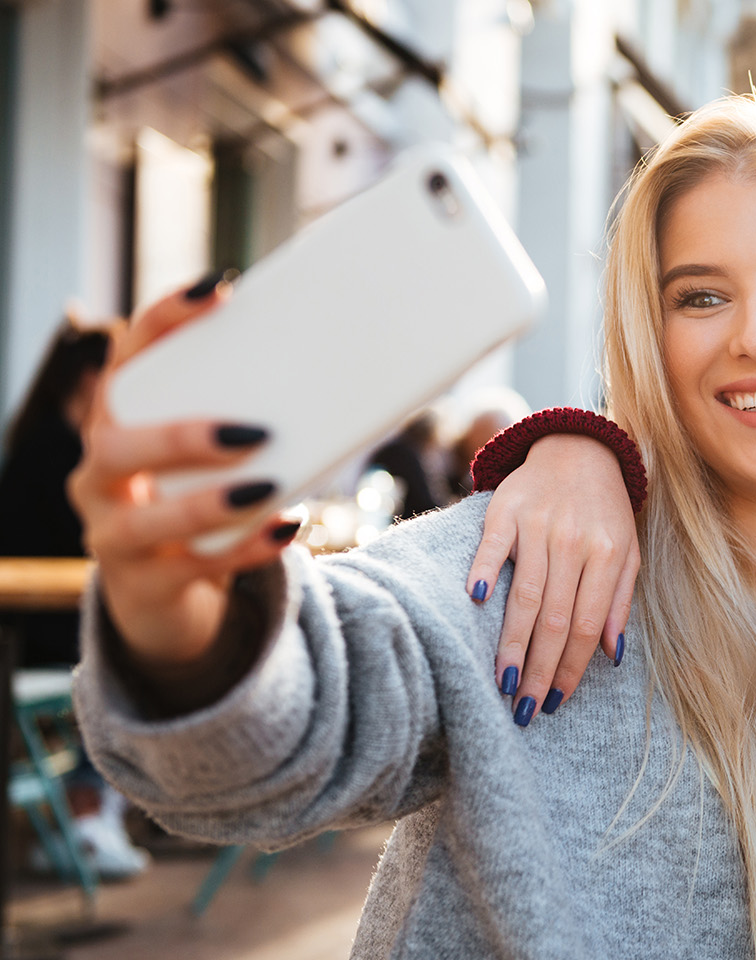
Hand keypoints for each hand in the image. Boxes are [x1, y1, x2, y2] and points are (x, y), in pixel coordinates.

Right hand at [67, 279, 301, 668]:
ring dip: (207, 503)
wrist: (167, 589)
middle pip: (114, 444)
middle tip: (252, 431)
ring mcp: (114, 532)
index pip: (128, 355)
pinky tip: (286, 528)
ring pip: (142, 520)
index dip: (167, 319)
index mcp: (122, 419)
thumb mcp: (221, 451)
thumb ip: (258, 412)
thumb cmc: (207, 494)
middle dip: (179, 436)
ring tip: (268, 485)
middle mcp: (101, 472)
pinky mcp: (143, 584)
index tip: (222, 289)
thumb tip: (359, 366)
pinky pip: (191, 567)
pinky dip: (243, 548)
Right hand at [464, 434, 638, 719]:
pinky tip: (476, 602)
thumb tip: (613, 654)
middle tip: (525, 709)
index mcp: (608, 555)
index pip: (587, 624)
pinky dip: (484, 571)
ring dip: (512, 642)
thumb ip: (619, 601)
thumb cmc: (605, 511)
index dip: (571, 667)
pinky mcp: (505, 509)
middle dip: (539, 669)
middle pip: (554, 617)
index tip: (556, 700)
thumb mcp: (628, 551)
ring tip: (503, 682)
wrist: (579, 448)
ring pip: (524, 594)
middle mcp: (573, 541)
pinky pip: (492, 546)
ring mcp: (538, 524)